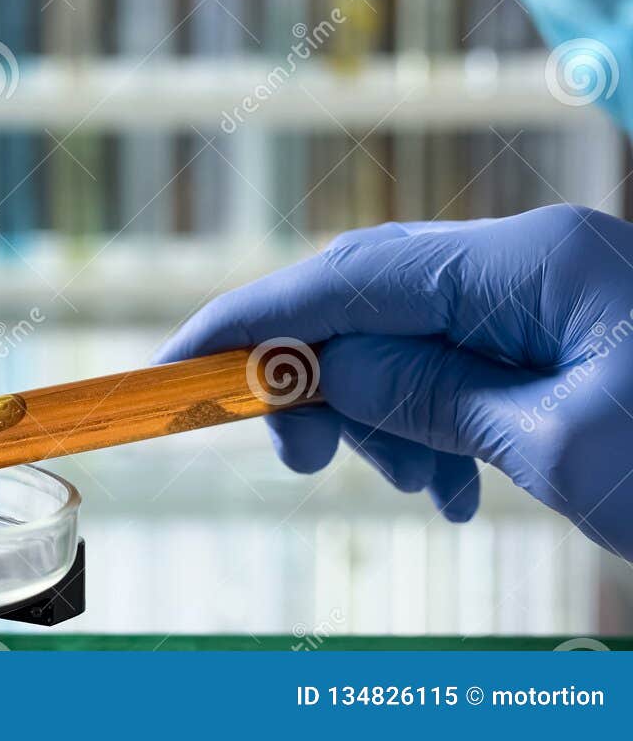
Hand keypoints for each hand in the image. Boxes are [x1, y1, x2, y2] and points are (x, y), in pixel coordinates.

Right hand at [155, 204, 632, 559]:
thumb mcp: (555, 446)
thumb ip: (424, 393)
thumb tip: (319, 371)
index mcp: (530, 262)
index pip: (351, 273)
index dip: (254, 318)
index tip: (180, 363)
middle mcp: (533, 259)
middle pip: (374, 296)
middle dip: (321, 375)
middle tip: (295, 458)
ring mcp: (553, 292)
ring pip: (414, 333)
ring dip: (384, 410)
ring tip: (416, 489)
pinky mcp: (566, 333)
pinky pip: (465, 361)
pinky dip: (435, 420)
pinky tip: (455, 483)